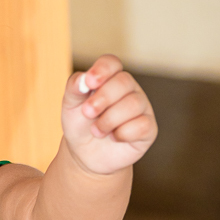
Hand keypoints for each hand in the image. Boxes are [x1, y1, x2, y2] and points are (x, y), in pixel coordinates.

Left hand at [61, 55, 156, 175]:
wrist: (85, 155)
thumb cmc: (80, 125)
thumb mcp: (70, 106)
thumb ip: (74, 88)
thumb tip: (84, 79)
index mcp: (109, 78)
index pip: (112, 63)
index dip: (102, 69)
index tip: (89, 82)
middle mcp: (129, 89)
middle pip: (124, 81)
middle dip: (103, 98)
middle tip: (87, 113)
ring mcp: (141, 108)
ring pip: (133, 104)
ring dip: (109, 120)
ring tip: (97, 131)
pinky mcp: (148, 128)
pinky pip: (142, 125)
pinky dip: (123, 133)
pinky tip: (114, 137)